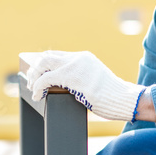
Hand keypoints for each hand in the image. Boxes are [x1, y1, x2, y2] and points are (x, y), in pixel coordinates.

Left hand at [25, 51, 144, 121]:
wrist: (124, 99)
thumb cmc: (111, 96)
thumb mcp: (94, 81)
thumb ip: (80, 78)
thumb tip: (64, 86)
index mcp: (84, 58)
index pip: (56, 55)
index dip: (43, 65)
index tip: (36, 75)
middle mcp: (79, 58)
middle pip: (47, 57)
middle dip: (35, 69)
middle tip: (30, 82)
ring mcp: (76, 66)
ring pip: (44, 65)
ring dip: (34, 78)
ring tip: (32, 89)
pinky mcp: (73, 78)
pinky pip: (46, 79)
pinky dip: (38, 87)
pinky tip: (37, 95)